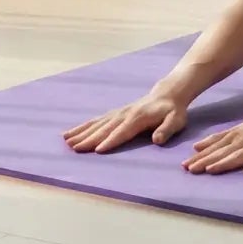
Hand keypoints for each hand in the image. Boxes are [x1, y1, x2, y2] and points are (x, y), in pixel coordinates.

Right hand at [63, 90, 188, 153]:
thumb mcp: (176, 121)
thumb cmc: (173, 111)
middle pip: (105, 128)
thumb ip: (166, 130)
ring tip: (66, 140)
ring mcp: (117, 113)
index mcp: (139, 118)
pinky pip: (96, 120)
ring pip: (96, 123)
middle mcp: (124, 114)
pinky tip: (71, 133)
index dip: (111, 141)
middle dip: (89, 139)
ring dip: (81, 132)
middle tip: (74, 148)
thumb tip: (157, 140)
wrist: (167, 93)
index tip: (98, 150)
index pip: (123, 132)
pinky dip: (82, 127)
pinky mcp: (114, 113)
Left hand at [182, 113, 242, 174]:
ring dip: (225, 162)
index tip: (185, 165)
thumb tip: (196, 147)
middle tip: (191, 170)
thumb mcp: (241, 130)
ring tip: (212, 170)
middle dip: (206, 160)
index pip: (215, 145)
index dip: (201, 155)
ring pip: (241, 154)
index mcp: (237, 134)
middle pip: (224, 151)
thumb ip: (220, 139)